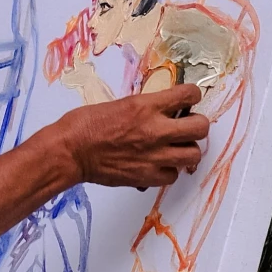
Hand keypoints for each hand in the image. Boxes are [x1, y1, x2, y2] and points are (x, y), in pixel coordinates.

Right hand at [60, 85, 209, 189]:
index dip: (192, 95)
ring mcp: (154, 156)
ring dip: (187, 150)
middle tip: (187, 125)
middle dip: (197, 124)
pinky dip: (169, 170)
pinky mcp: (147, 177)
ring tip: (176, 147)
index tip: (189, 99)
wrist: (71, 151)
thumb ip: (147, 108)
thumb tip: (165, 111)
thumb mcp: (122, 104)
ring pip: (193, 155)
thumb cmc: (86, 124)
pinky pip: (173, 175)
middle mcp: (155, 130)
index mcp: (147, 106)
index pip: (188, 95)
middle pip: (200, 128)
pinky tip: (159, 164)